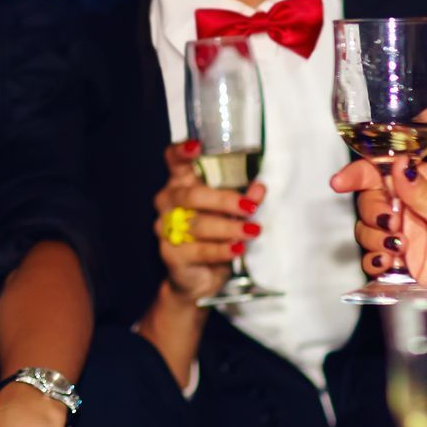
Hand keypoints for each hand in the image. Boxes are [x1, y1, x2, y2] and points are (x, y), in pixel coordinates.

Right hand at [152, 142, 265, 302]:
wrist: (197, 280)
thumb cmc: (213, 238)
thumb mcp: (231, 215)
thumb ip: (244, 200)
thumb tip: (260, 188)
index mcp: (180, 185)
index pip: (173, 162)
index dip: (181, 152)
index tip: (197, 146)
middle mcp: (167, 204)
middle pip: (190, 195)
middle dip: (223, 200)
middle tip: (249, 207)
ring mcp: (166, 229)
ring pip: (197, 224)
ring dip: (229, 227)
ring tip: (252, 230)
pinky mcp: (172, 255)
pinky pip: (200, 250)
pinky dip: (222, 249)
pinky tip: (238, 248)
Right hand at [331, 161, 426, 353]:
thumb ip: (426, 194)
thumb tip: (397, 165)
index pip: (391, 169)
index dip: (362, 172)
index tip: (341, 182)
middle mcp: (422, 208)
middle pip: (373, 197)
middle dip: (372, 210)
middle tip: (391, 225)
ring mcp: (413, 235)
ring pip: (370, 227)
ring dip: (374, 237)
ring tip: (396, 250)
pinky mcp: (408, 263)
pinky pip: (375, 255)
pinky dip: (375, 259)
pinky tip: (389, 265)